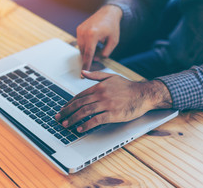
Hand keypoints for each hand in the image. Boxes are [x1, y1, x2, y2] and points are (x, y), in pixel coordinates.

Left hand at [55, 70, 171, 132]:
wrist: (143, 94)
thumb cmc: (128, 87)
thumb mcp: (111, 76)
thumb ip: (96, 75)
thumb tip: (83, 72)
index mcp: (99, 87)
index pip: (79, 96)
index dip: (69, 103)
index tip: (63, 109)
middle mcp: (100, 95)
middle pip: (79, 104)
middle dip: (67, 112)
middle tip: (59, 118)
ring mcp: (106, 104)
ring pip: (85, 112)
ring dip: (73, 119)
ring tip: (66, 125)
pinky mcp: (113, 114)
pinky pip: (96, 120)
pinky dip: (87, 125)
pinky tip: (80, 129)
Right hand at [77, 5, 122, 71]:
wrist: (108, 13)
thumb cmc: (112, 27)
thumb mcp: (113, 42)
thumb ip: (105, 53)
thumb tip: (95, 60)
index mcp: (93, 35)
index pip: (88, 54)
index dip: (86, 64)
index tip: (83, 73)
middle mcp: (84, 32)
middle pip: (84, 52)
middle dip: (90, 56)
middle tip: (99, 53)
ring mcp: (80, 30)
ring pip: (81, 48)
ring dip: (88, 50)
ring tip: (98, 44)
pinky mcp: (79, 29)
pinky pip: (80, 42)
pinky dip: (86, 45)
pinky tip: (94, 41)